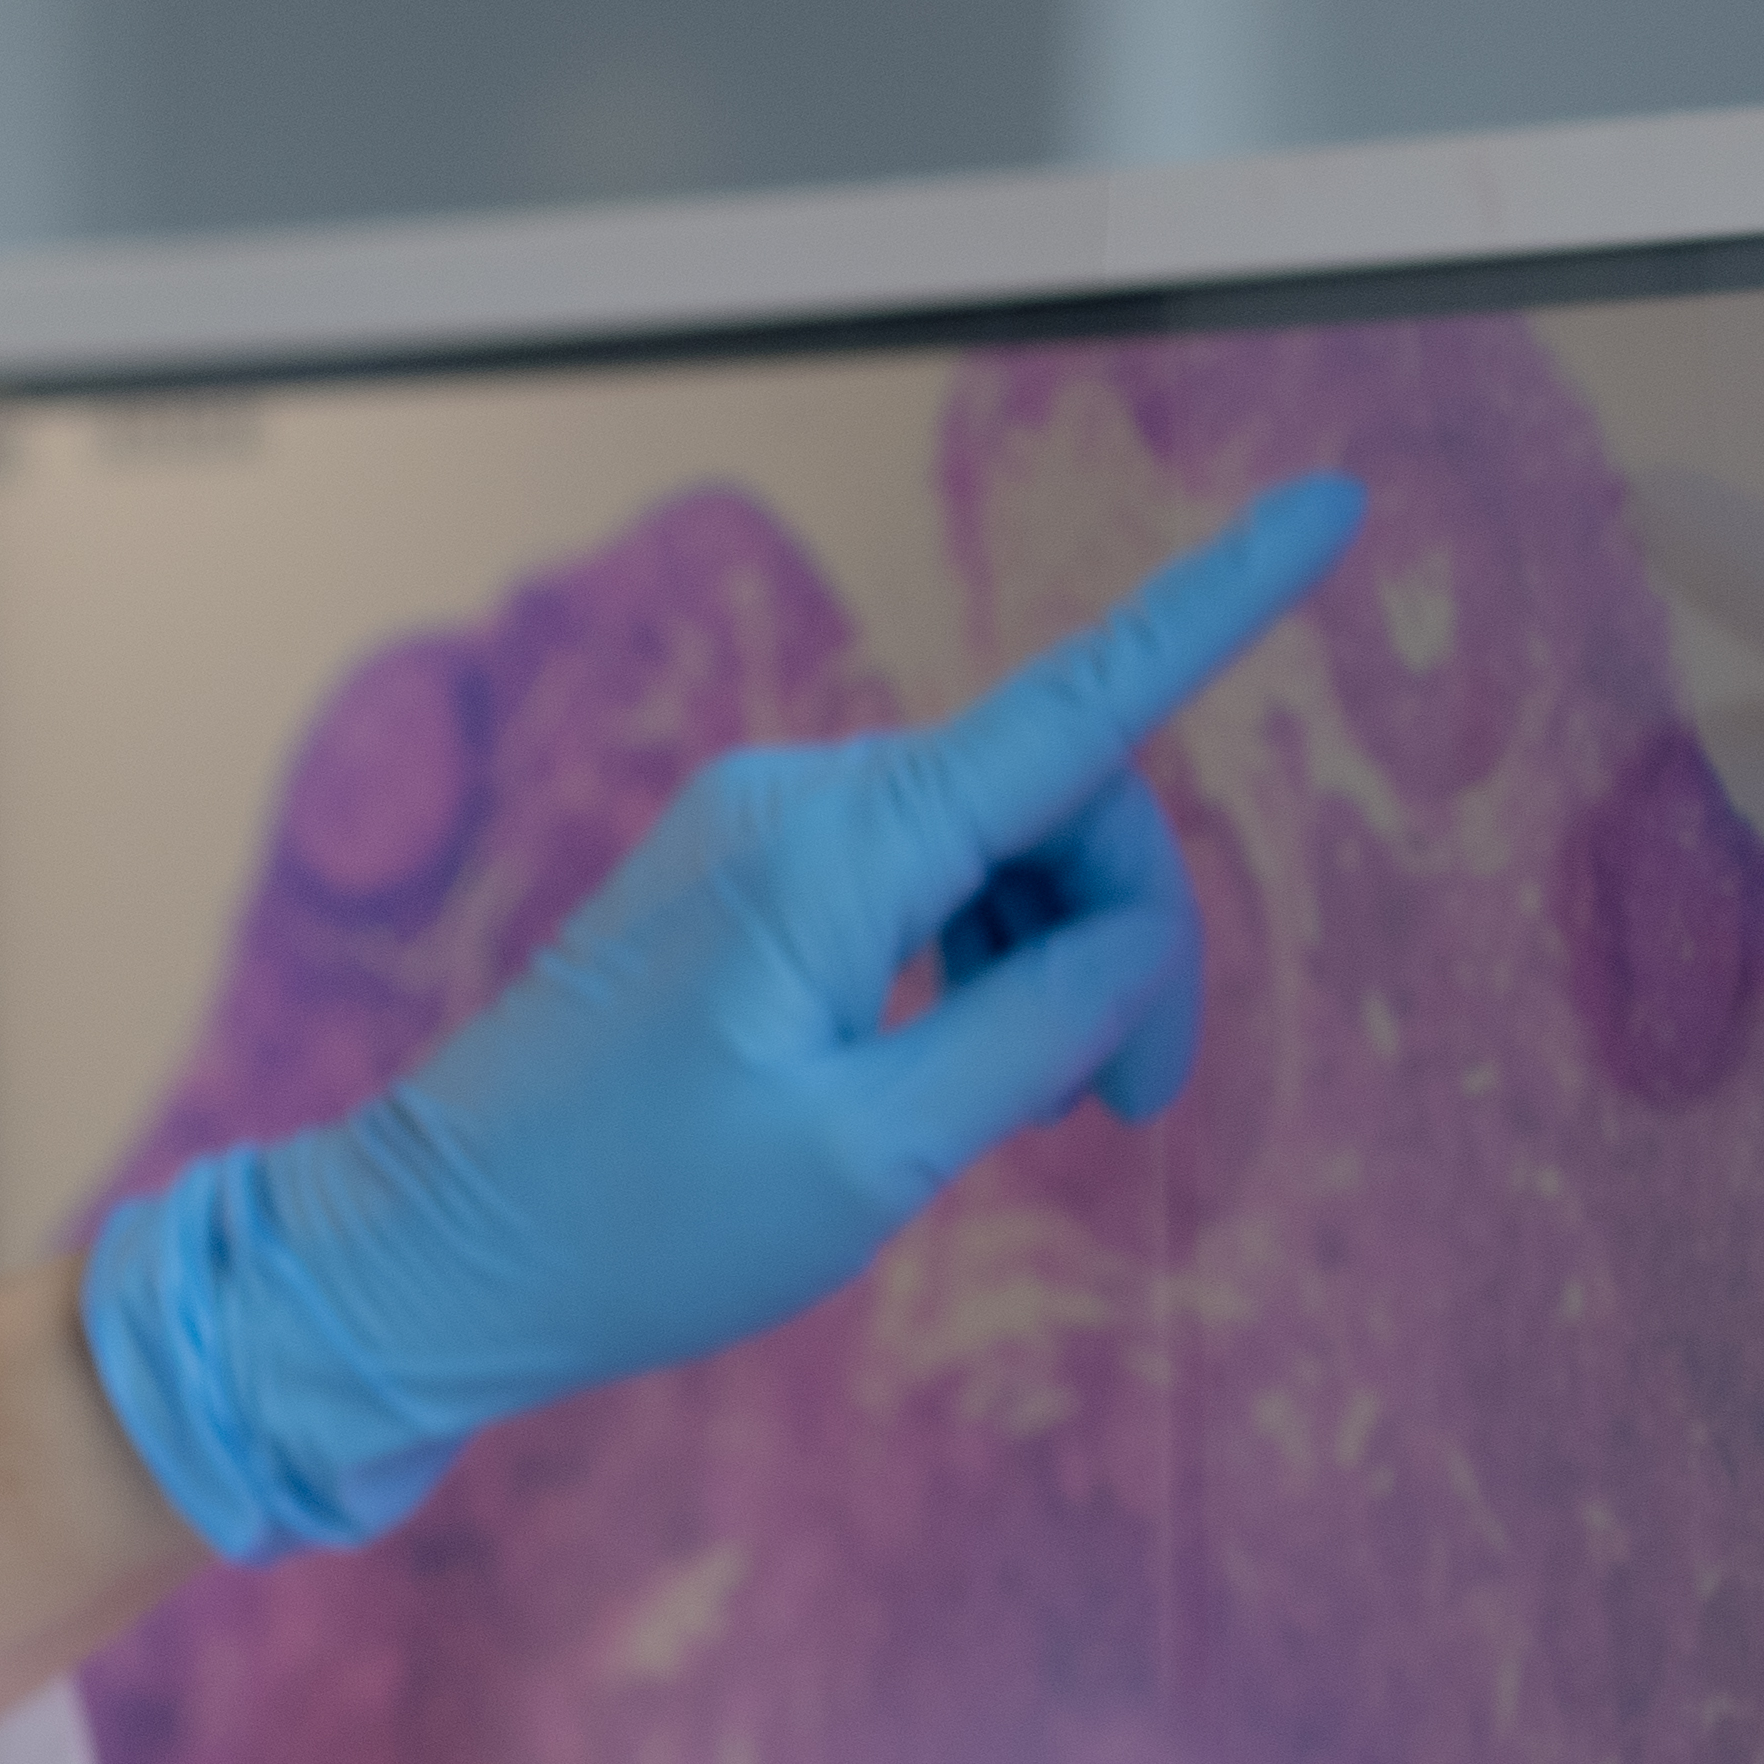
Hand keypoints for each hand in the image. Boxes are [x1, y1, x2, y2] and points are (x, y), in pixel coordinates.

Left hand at [88, 475, 1367, 1557]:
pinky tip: (953, 1075)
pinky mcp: (738, 880)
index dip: (1221, 604)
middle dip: (1131, 938)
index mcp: (835, 850)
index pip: (1078, 703)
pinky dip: (973, 965)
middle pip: (1055, 804)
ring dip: (1051, 964)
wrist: (432, 1259)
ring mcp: (758, 831)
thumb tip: (1131, 942)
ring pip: (992, 849)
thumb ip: (1038, 1030)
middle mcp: (797, 801)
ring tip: (1033, 1116)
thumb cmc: (633, 1225)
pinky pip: (915, 883)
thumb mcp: (877, 1154)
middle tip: (1132, 1111)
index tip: (1331, 504)